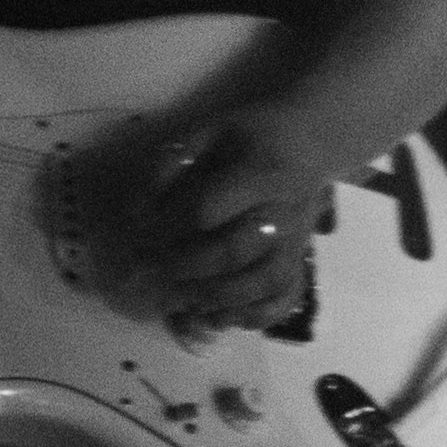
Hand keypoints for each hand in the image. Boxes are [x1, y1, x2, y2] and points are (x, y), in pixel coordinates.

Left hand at [45, 107, 341, 343]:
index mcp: (261, 170)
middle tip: (145, 273)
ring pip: (260, 282)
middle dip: (181, 268)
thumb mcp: (208, 129)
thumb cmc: (249, 135)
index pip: (206, 208)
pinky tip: (219, 315)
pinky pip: (283, 299)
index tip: (136, 235)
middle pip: (231, 251)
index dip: (164, 227)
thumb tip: (138, 210)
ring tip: (176, 297)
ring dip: (211, 297)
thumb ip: (171, 163)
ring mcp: (298, 240)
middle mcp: (286, 209)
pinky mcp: (302, 260)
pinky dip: (251, 316)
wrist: (310, 140)